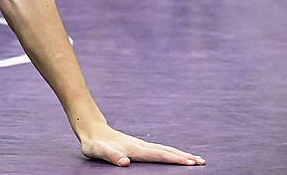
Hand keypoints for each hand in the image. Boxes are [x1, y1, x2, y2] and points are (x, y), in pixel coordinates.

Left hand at [80, 124, 204, 166]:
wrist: (91, 130)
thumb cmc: (94, 144)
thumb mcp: (98, 151)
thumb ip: (111, 156)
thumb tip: (125, 163)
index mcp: (134, 149)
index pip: (158, 155)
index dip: (174, 159)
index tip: (190, 163)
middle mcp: (140, 146)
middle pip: (166, 151)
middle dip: (184, 157)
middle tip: (202, 162)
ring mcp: (141, 145)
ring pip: (165, 149)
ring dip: (181, 154)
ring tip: (196, 159)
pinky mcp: (139, 146)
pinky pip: (160, 150)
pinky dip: (172, 153)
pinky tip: (177, 156)